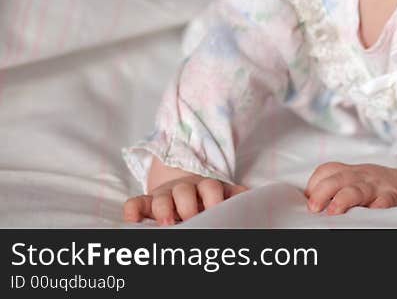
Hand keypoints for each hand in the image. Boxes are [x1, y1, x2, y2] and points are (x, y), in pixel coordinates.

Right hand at [122, 158, 247, 224]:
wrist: (184, 189)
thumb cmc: (207, 198)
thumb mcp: (223, 194)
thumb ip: (235, 194)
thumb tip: (251, 196)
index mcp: (205, 187)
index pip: (210, 187)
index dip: (213, 198)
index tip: (216, 211)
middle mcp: (183, 189)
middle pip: (184, 191)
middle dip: (188, 205)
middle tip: (191, 219)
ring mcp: (163, 195)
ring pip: (160, 198)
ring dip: (162, 209)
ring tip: (167, 224)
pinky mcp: (146, 203)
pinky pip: (135, 204)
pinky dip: (132, 211)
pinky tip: (133, 221)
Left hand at [304, 162, 396, 214]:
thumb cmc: (376, 185)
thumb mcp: (355, 178)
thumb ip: (335, 185)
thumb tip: (309, 202)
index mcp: (349, 172)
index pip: (326, 170)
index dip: (314, 184)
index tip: (308, 199)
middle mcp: (360, 177)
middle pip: (337, 179)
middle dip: (322, 192)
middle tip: (313, 208)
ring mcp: (375, 187)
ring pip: (357, 190)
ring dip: (343, 200)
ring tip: (333, 211)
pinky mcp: (391, 198)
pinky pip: (383, 201)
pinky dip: (375, 207)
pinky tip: (369, 213)